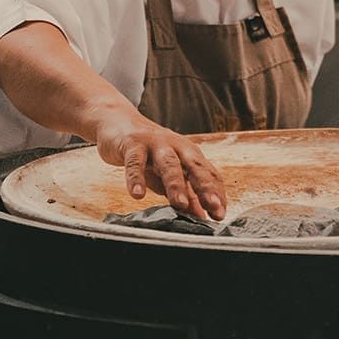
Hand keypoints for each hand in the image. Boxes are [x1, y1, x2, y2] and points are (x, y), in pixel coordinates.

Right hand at [93, 110, 227, 220]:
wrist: (118, 122)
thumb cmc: (148, 153)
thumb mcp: (168, 174)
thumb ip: (185, 192)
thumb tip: (200, 216)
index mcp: (189, 154)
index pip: (209, 173)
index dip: (216, 194)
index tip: (220, 215)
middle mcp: (176, 146)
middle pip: (194, 166)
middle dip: (205, 187)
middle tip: (213, 207)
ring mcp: (154, 143)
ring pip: (168, 164)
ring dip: (175, 184)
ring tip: (180, 204)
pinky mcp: (132, 144)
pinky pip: (135, 162)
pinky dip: (136, 178)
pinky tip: (137, 194)